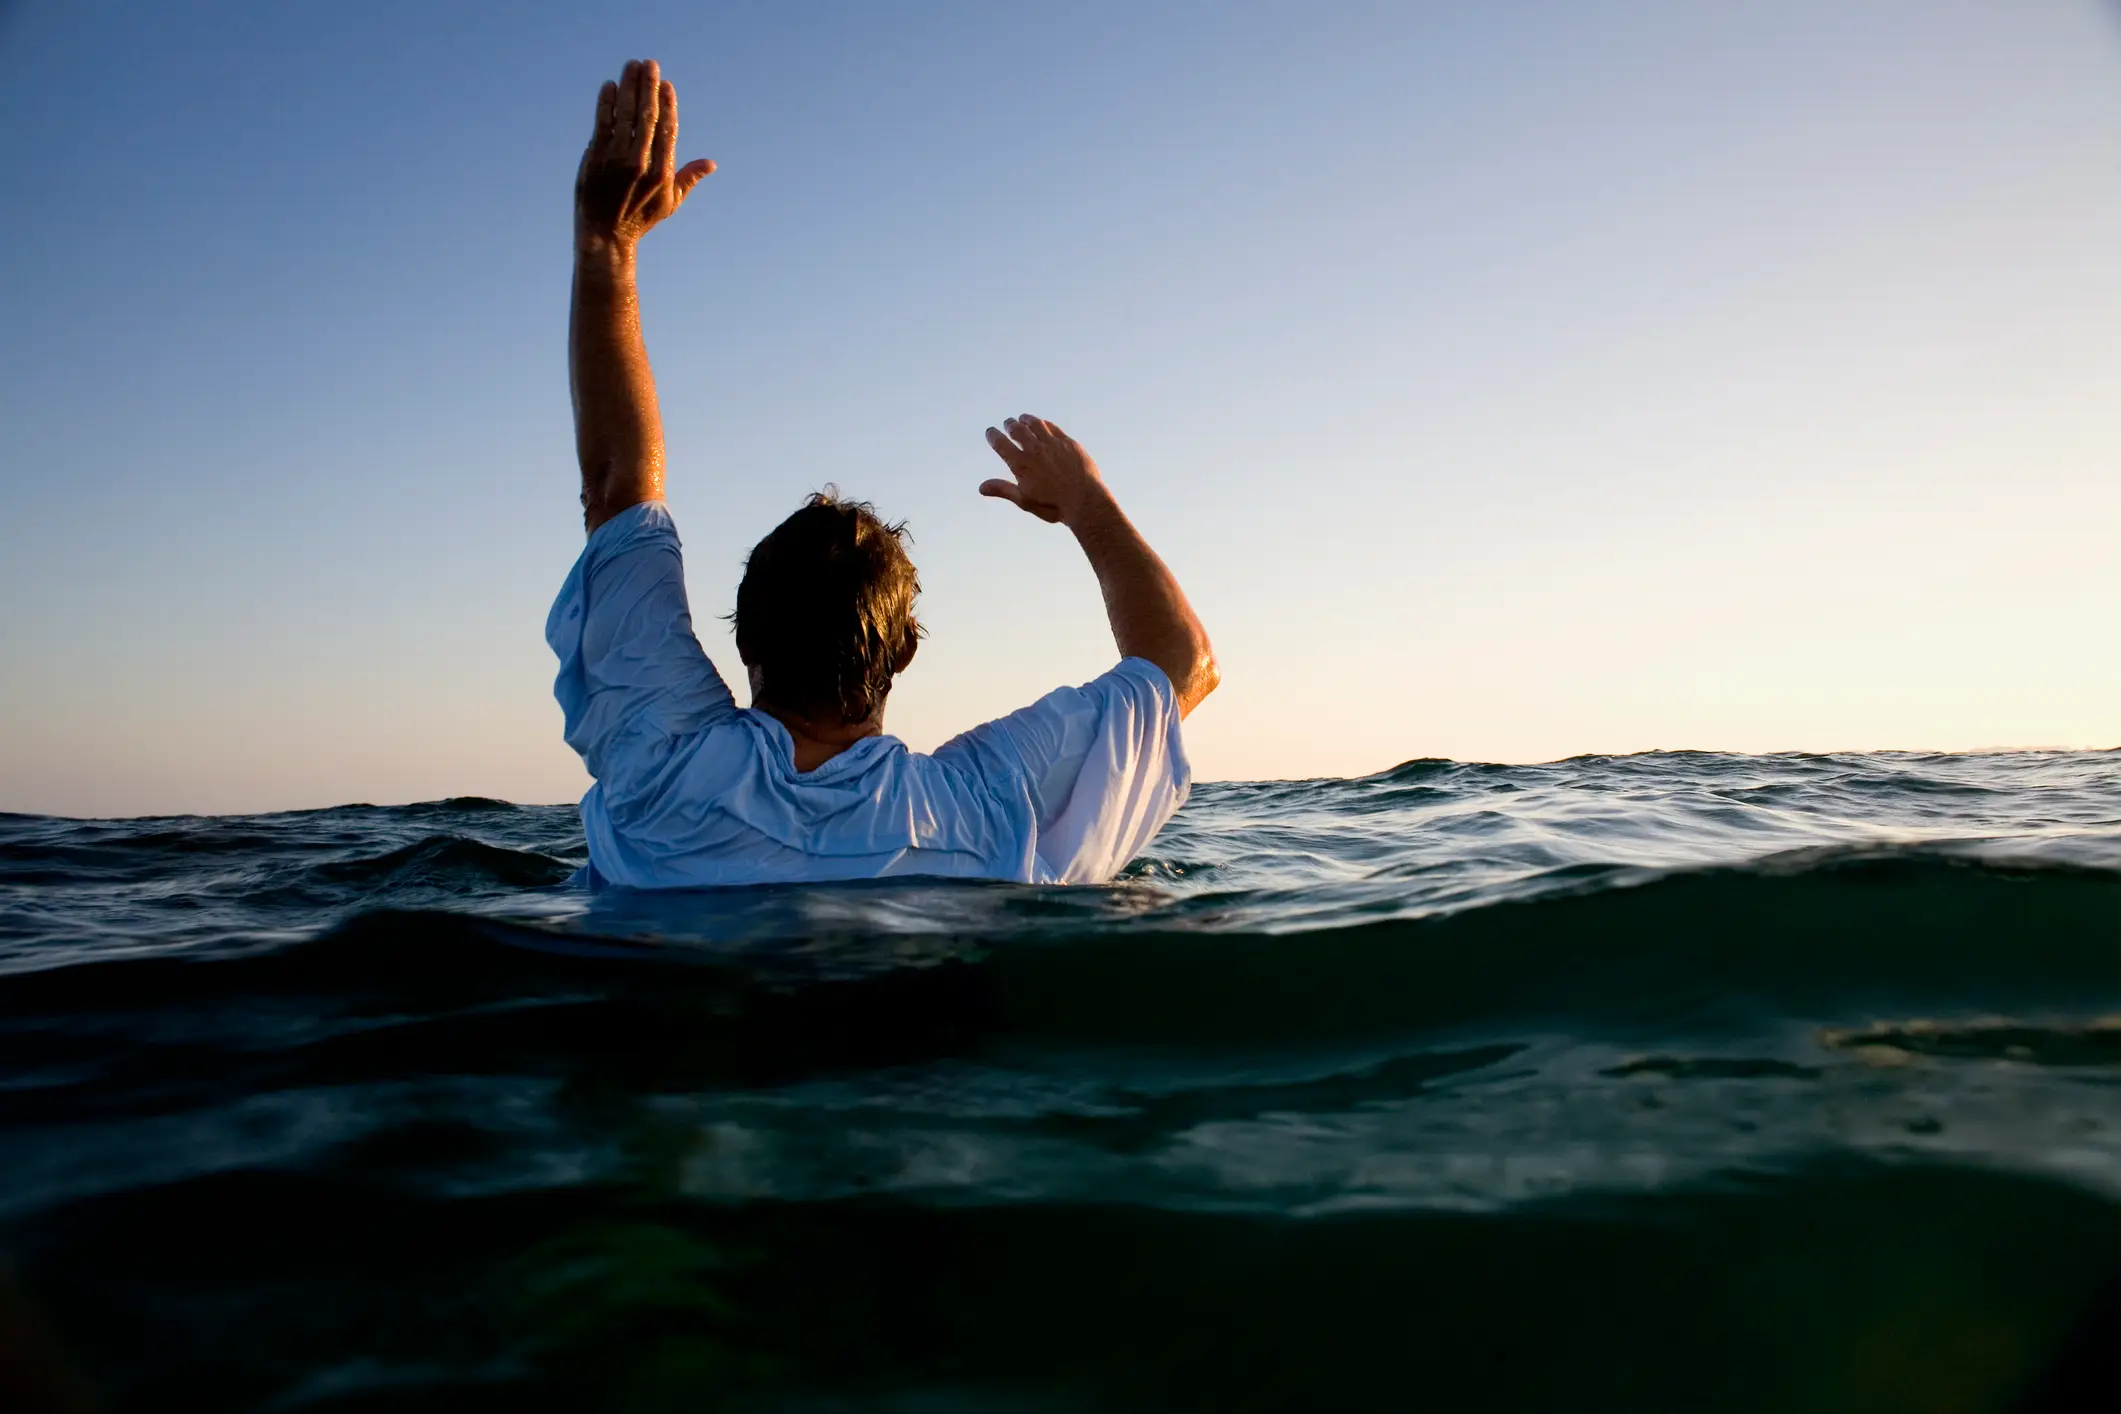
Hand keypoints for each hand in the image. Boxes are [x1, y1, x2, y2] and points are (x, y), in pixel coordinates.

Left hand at [576, 59, 713, 249]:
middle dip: (648, 86)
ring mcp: (615, 159)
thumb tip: (710, 164)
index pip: (667, 130)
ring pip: (624, 114)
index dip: (667, 104)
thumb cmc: (640, 218)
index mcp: (662, 172)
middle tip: (649, 64)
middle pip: (647, 116)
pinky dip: (606, 103)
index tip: (666, 84)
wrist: (605, 234)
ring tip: (631, 66)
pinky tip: (610, 86)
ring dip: (628, 86)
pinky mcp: (594, 157)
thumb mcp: (670, 202)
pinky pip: (602, 123)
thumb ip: (689, 178)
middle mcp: (640, 163)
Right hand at [980, 415, 1108, 526]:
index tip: (990, 432)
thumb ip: (1004, 490)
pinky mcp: (1068, 443)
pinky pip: (1053, 427)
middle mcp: (1035, 450)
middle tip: (1007, 423)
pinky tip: (1043, 424)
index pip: (1001, 444)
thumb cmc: (1053, 506)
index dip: (993, 436)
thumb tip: (981, 488)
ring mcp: (1053, 444)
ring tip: (1023, 418)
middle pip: (1017, 429)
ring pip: (1035, 424)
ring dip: (1027, 420)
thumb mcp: (1025, 501)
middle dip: (1010, 425)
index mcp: (1021, 465)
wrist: (1085, 501)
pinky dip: (1044, 424)